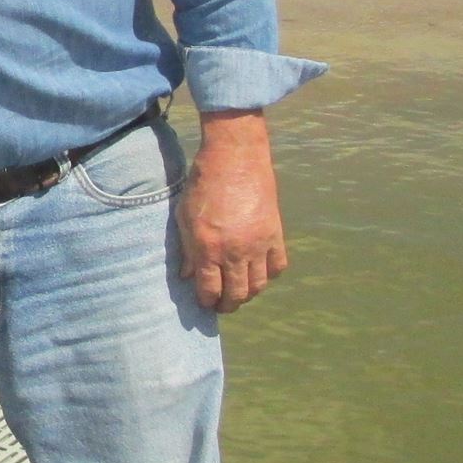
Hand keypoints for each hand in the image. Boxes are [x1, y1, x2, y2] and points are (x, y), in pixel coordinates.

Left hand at [177, 109, 287, 314]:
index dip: (207, 302)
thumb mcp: (184, 217)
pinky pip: (277, 267)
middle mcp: (235, 251)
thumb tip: (188, 276)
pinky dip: (268, 274)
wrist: (235, 158)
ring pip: (258, 286)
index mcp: (208, 247)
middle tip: (222, 304)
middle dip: (227, 305)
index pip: (210, 290)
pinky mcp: (275, 234)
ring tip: (239, 291)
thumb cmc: (203, 185)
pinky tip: (258, 271)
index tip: (205, 303)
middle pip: (236, 294)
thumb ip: (187, 250)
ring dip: (248, 294)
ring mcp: (258, 244)